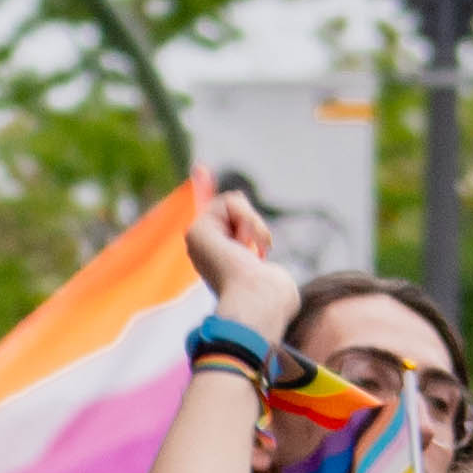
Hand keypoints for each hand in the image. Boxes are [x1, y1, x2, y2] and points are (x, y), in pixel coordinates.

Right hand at [181, 183, 304, 347]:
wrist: (258, 304)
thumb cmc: (272, 298)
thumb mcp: (273, 275)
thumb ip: (266, 266)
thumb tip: (275, 280)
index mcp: (219, 260)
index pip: (217, 221)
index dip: (206, 194)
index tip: (199, 168)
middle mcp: (203, 250)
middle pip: (232, 208)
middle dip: (253, 224)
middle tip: (261, 250)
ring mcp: (197, 240)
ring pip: (232, 202)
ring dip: (253, 223)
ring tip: (256, 251)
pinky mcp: (197, 231)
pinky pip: (230, 202)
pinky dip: (248, 219)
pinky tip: (247, 244)